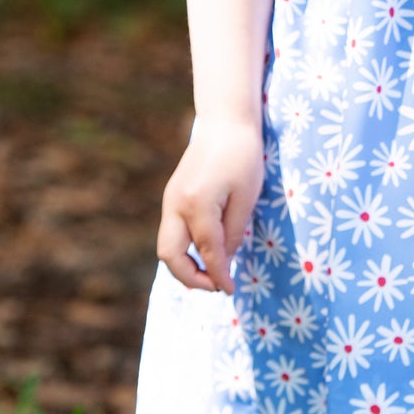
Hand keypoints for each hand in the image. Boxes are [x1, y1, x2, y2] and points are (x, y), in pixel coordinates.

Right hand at [156, 115, 265, 294]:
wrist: (225, 122)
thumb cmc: (243, 155)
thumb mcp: (247, 195)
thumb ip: (234, 232)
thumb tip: (224, 262)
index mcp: (198, 204)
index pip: (208, 252)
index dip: (219, 276)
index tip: (230, 291)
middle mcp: (176, 205)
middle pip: (170, 256)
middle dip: (190, 278)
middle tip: (216, 285)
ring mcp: (170, 200)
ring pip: (166, 246)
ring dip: (184, 266)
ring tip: (210, 273)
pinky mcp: (172, 196)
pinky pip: (171, 232)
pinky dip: (183, 249)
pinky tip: (204, 252)